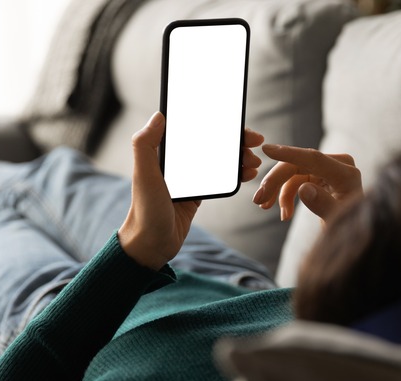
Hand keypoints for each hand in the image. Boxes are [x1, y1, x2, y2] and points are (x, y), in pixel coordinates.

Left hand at [118, 112, 264, 269]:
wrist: (150, 245)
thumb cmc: (145, 211)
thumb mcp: (144, 175)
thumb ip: (145, 145)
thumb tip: (159, 115)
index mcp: (165, 152)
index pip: (196, 129)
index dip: (220, 123)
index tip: (240, 125)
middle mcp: (178, 161)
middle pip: (212, 142)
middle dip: (236, 140)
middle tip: (255, 143)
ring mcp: (190, 177)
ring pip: (219, 159)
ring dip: (239, 157)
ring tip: (254, 162)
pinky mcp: (197, 193)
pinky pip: (221, 178)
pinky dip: (235, 173)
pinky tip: (247, 174)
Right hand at [252, 144, 361, 223]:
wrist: (357, 234)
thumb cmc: (351, 228)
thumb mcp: (337, 220)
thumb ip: (323, 204)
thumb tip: (304, 188)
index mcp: (345, 173)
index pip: (313, 158)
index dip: (289, 153)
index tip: (267, 150)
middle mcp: (338, 165)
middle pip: (298, 165)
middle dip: (275, 181)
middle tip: (257, 200)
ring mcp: (329, 170)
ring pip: (293, 173)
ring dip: (277, 190)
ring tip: (264, 207)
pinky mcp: (320, 176)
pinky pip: (296, 180)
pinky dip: (286, 195)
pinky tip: (284, 214)